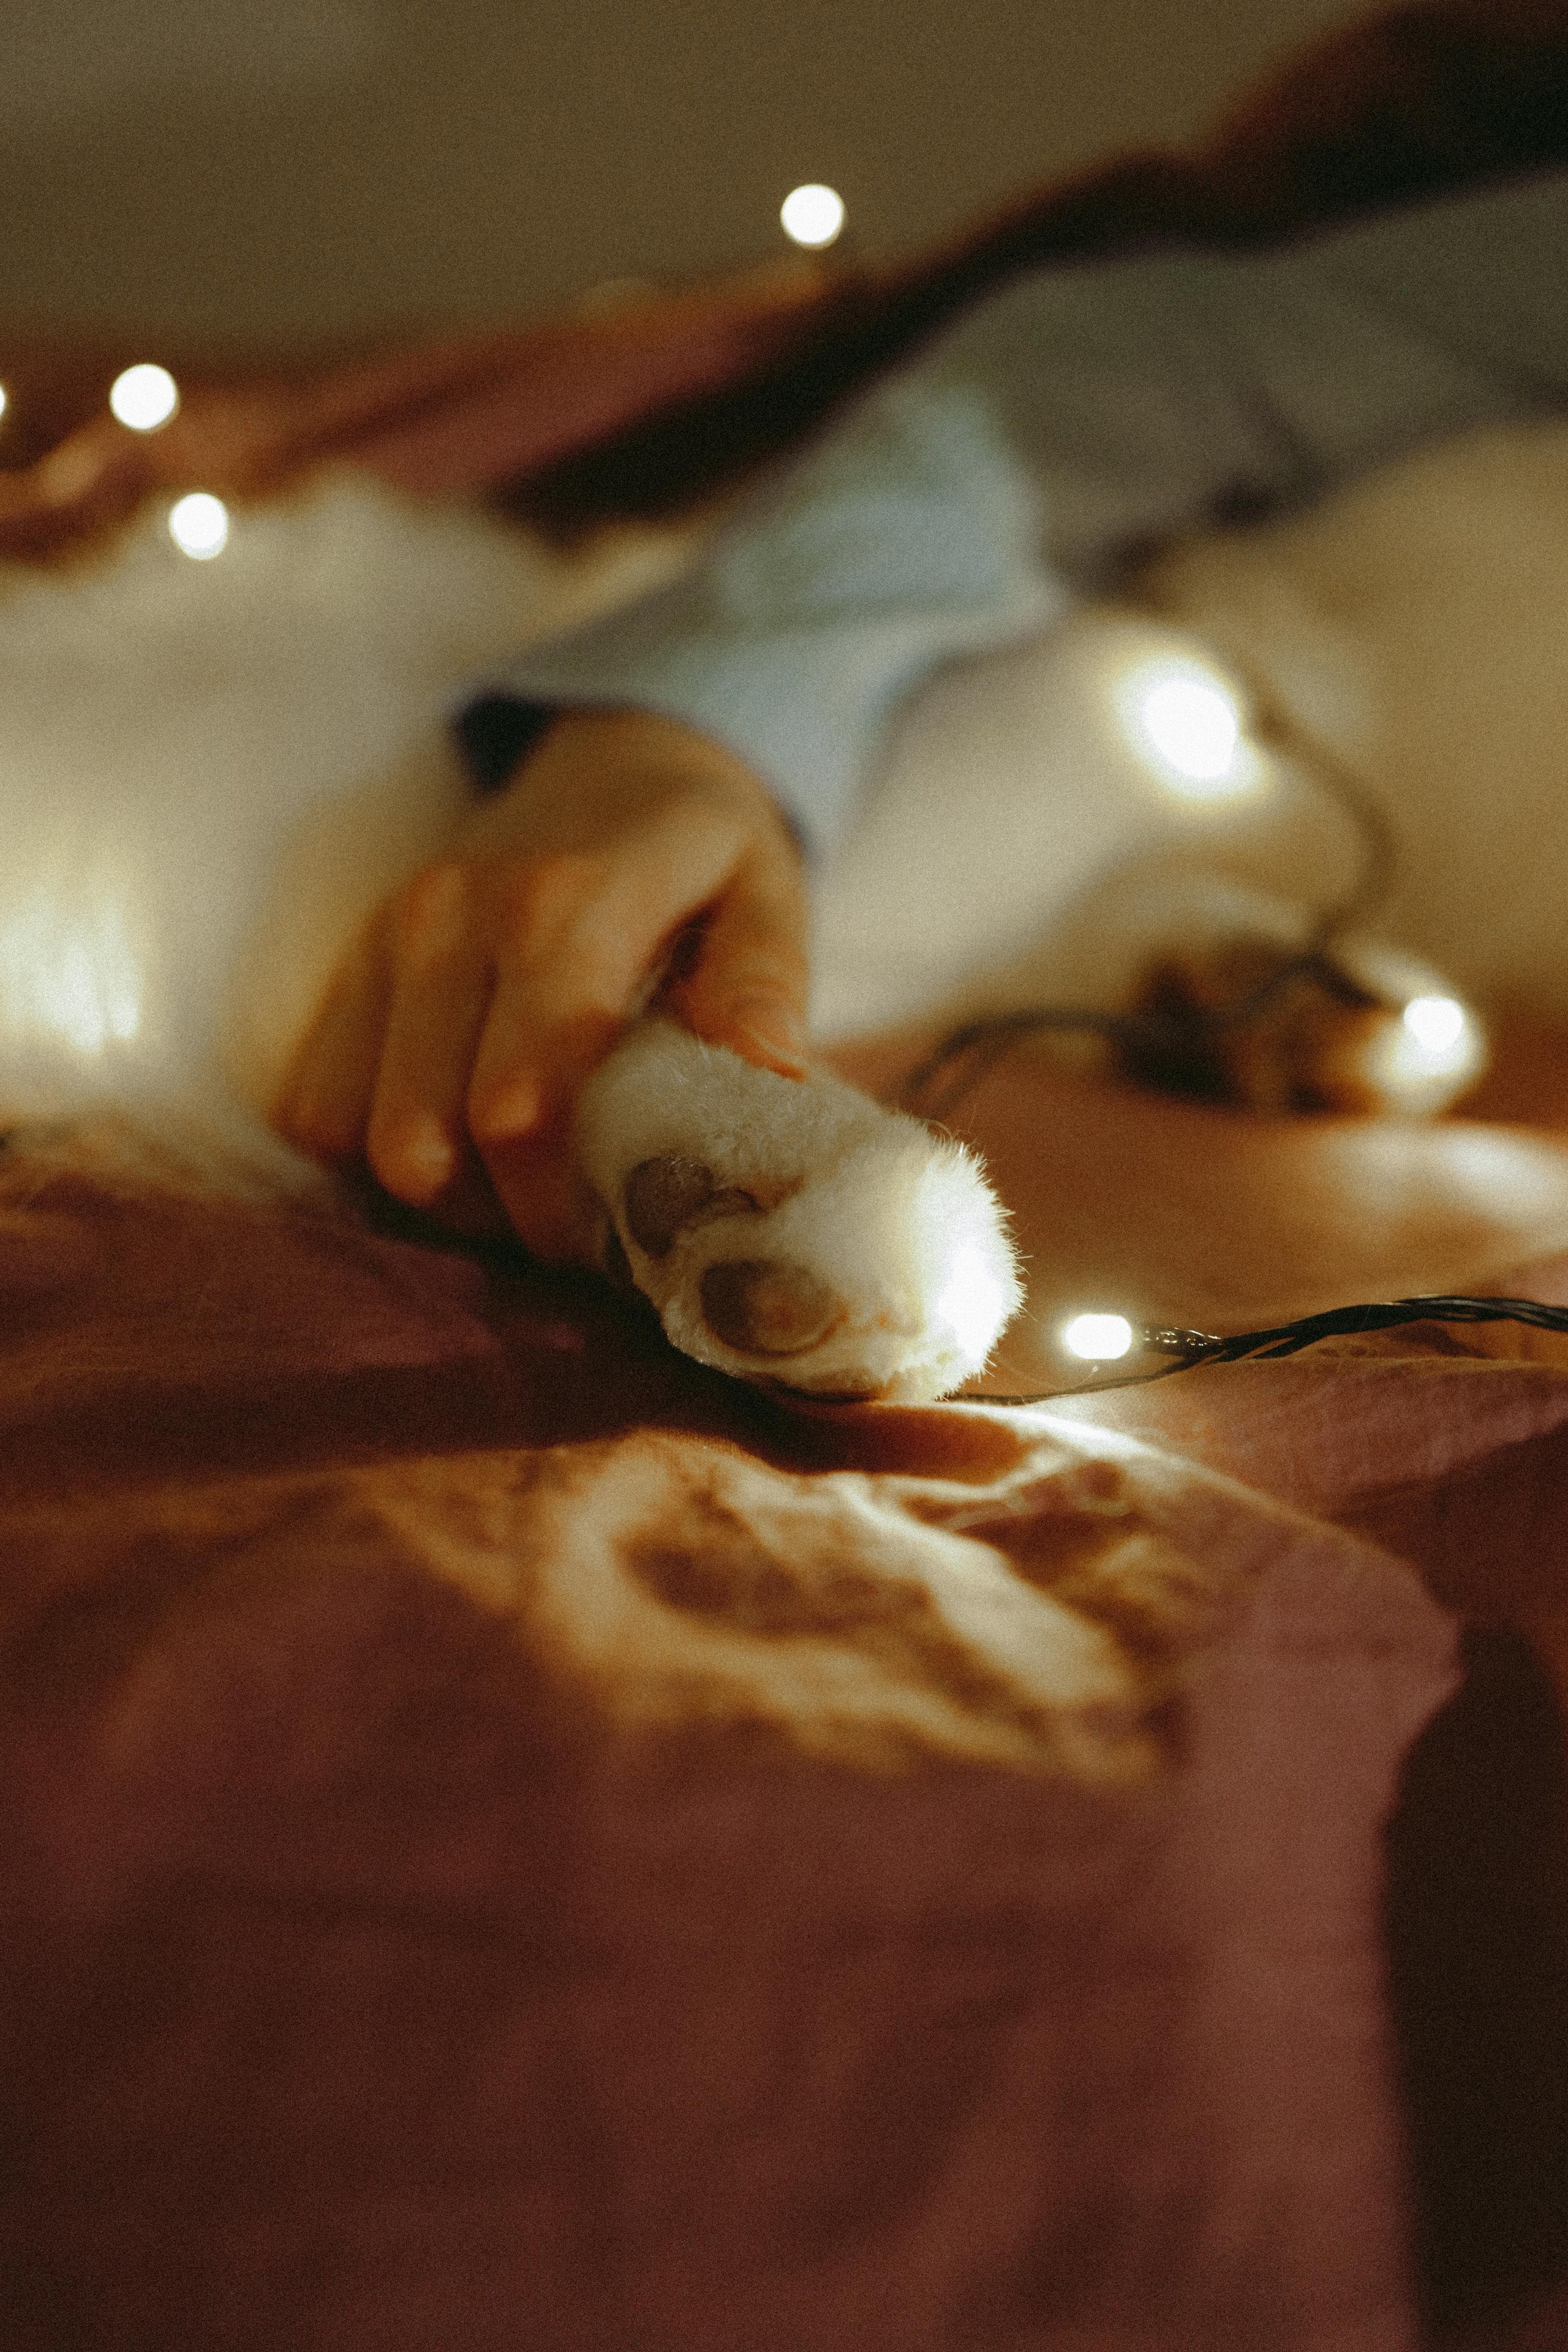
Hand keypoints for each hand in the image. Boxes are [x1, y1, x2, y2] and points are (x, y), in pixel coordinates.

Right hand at [272, 708, 809, 1262]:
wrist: (618, 760)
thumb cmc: (701, 850)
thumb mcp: (769, 888)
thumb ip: (764, 979)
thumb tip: (768, 1070)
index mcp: (559, 907)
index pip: (517, 1108)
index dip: (555, 1208)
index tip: (613, 1242)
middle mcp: (447, 918)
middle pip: (419, 1142)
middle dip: (493, 1218)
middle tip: (570, 1230)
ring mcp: (382, 939)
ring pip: (351, 1133)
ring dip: (430, 1193)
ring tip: (515, 1189)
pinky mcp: (346, 965)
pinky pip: (312, 1103)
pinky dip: (370, 1154)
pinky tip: (458, 1145)